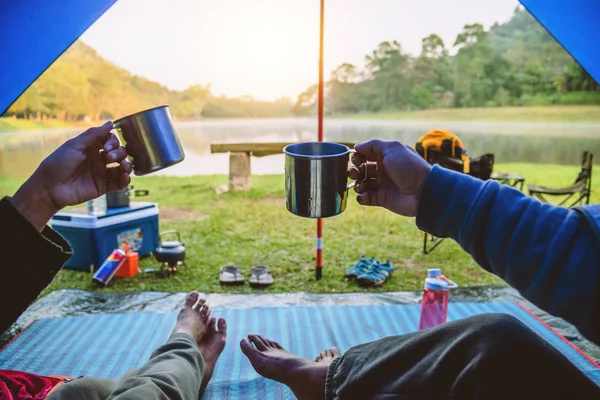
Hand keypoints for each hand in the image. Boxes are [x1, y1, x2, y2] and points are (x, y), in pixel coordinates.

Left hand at [11, 121, 131, 230]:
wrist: (50, 187)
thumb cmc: (58, 163)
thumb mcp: (75, 145)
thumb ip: (94, 134)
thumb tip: (110, 122)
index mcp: (91, 148)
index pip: (111, 140)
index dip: (113, 142)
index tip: (106, 147)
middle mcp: (99, 159)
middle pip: (120, 152)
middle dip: (119, 153)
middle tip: (109, 157)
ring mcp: (102, 173)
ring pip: (123, 167)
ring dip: (126, 165)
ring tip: (122, 167)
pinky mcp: (104, 187)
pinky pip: (120, 183)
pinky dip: (126, 179)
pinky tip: (124, 176)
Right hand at [348, 140, 430, 216]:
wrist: (422, 191)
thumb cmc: (408, 167)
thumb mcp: (392, 148)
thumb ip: (373, 145)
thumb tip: (357, 146)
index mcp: (386, 156)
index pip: (366, 154)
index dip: (358, 156)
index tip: (356, 159)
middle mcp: (383, 170)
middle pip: (362, 169)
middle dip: (355, 171)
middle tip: (354, 173)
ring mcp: (382, 185)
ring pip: (362, 184)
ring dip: (357, 185)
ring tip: (361, 186)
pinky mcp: (382, 199)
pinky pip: (367, 198)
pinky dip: (362, 197)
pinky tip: (364, 196)